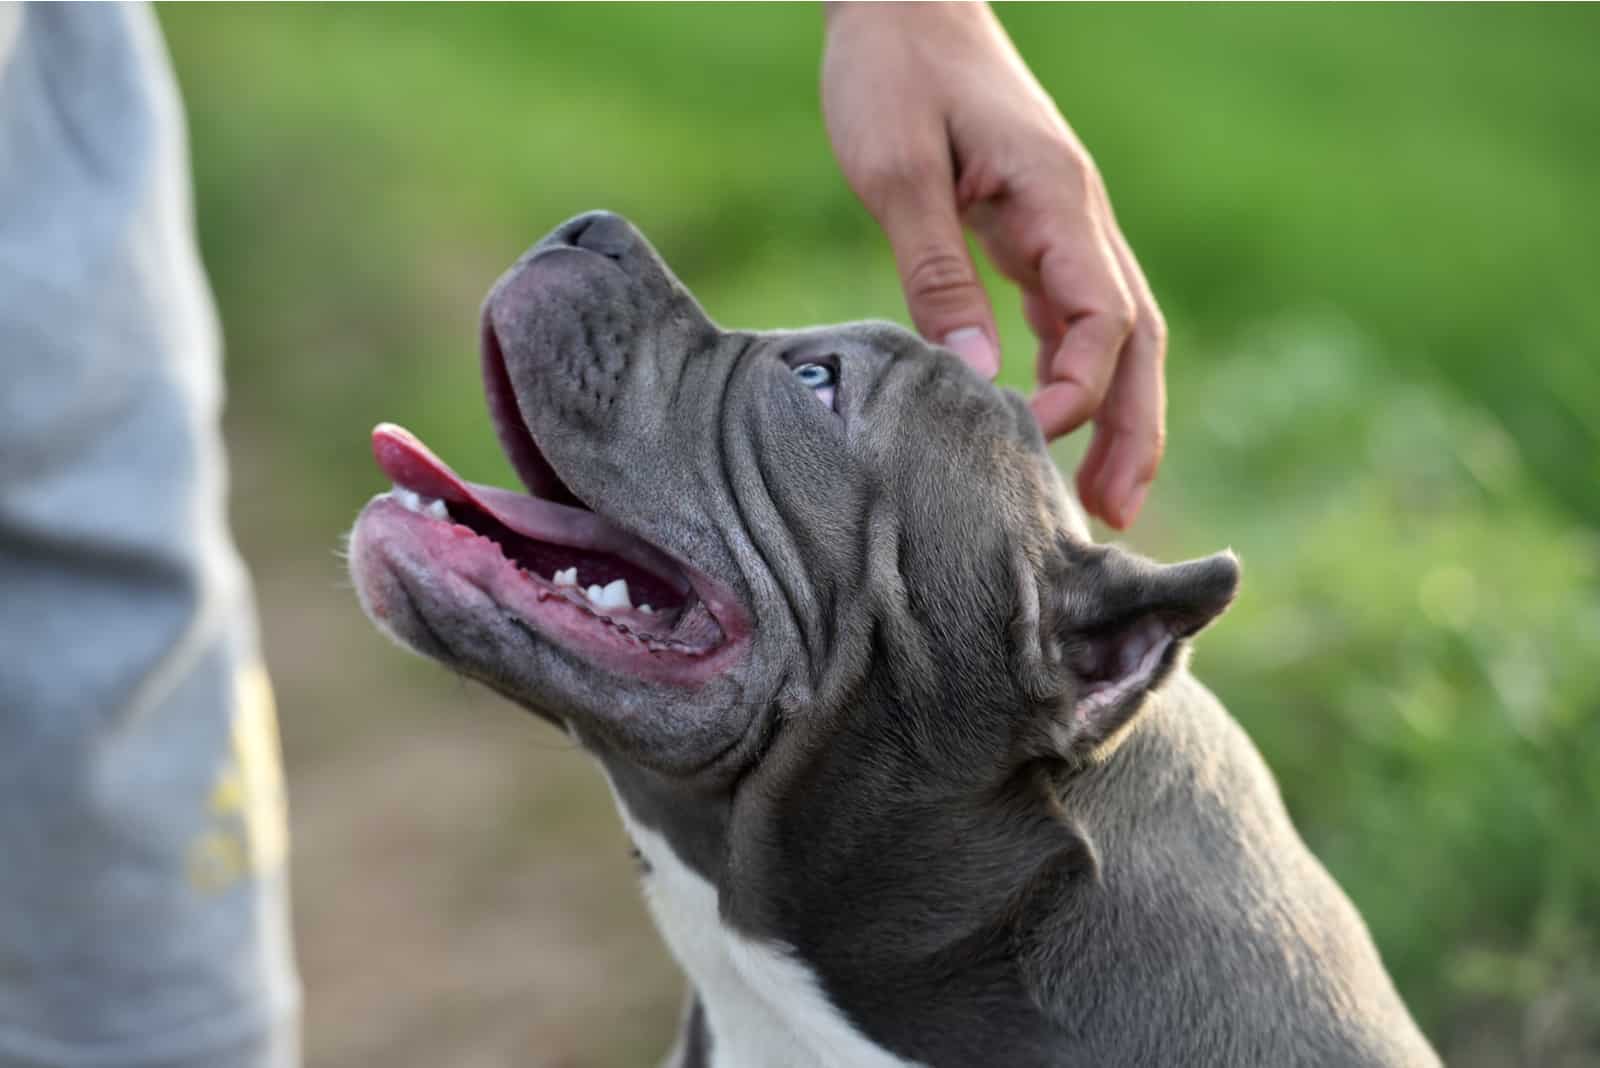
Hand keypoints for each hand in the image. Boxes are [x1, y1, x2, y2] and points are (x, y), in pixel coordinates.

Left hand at [821, 1, 1164, 529]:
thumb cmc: (894, 69)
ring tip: (1102, 494)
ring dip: (1115, 410)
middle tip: (1120, 515)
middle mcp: (1077, 216)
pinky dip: (1074, 370)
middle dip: (1135, 428)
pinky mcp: (1034, 226)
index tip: (1023, 437)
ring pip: (1116, 330)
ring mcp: (1063, 222)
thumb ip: (934, 270)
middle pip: (1136, 338)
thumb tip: (970, 375)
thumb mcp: (898, 169)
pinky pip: (1073, 311)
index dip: (1076, 391)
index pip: (1102, 319)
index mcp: (1056, 200)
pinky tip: (1051, 418)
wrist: (905, 0)